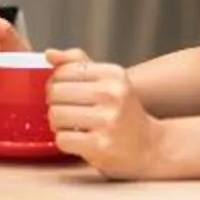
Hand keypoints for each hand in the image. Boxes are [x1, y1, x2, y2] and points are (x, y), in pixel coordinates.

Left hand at [48, 56, 170, 178]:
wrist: (149, 145)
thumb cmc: (122, 111)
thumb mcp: (107, 80)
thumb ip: (77, 63)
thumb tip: (50, 54)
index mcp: (113, 74)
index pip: (64, 71)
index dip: (55, 83)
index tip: (63, 93)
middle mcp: (113, 94)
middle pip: (56, 92)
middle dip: (54, 103)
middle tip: (64, 111)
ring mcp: (108, 120)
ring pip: (56, 115)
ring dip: (57, 123)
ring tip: (70, 125)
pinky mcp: (101, 145)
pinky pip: (62, 138)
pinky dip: (64, 141)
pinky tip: (76, 140)